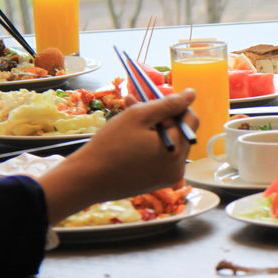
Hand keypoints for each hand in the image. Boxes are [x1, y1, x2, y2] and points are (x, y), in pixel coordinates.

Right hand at [38, 91, 198, 224]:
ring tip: (132, 125)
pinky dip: (152, 146)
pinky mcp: (158, 183)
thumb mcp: (138, 116)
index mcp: (177, 151)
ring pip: (172, 144)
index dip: (174, 107)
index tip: (153, 104)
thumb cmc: (110, 145)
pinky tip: (132, 141)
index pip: (191, 120)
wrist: (86, 180)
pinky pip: (163, 158)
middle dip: (163, 119)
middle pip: (182, 133)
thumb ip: (168, 104)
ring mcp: (169, 178)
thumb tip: (191, 94)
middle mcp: (179, 168)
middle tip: (138, 112)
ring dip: (157, 131)